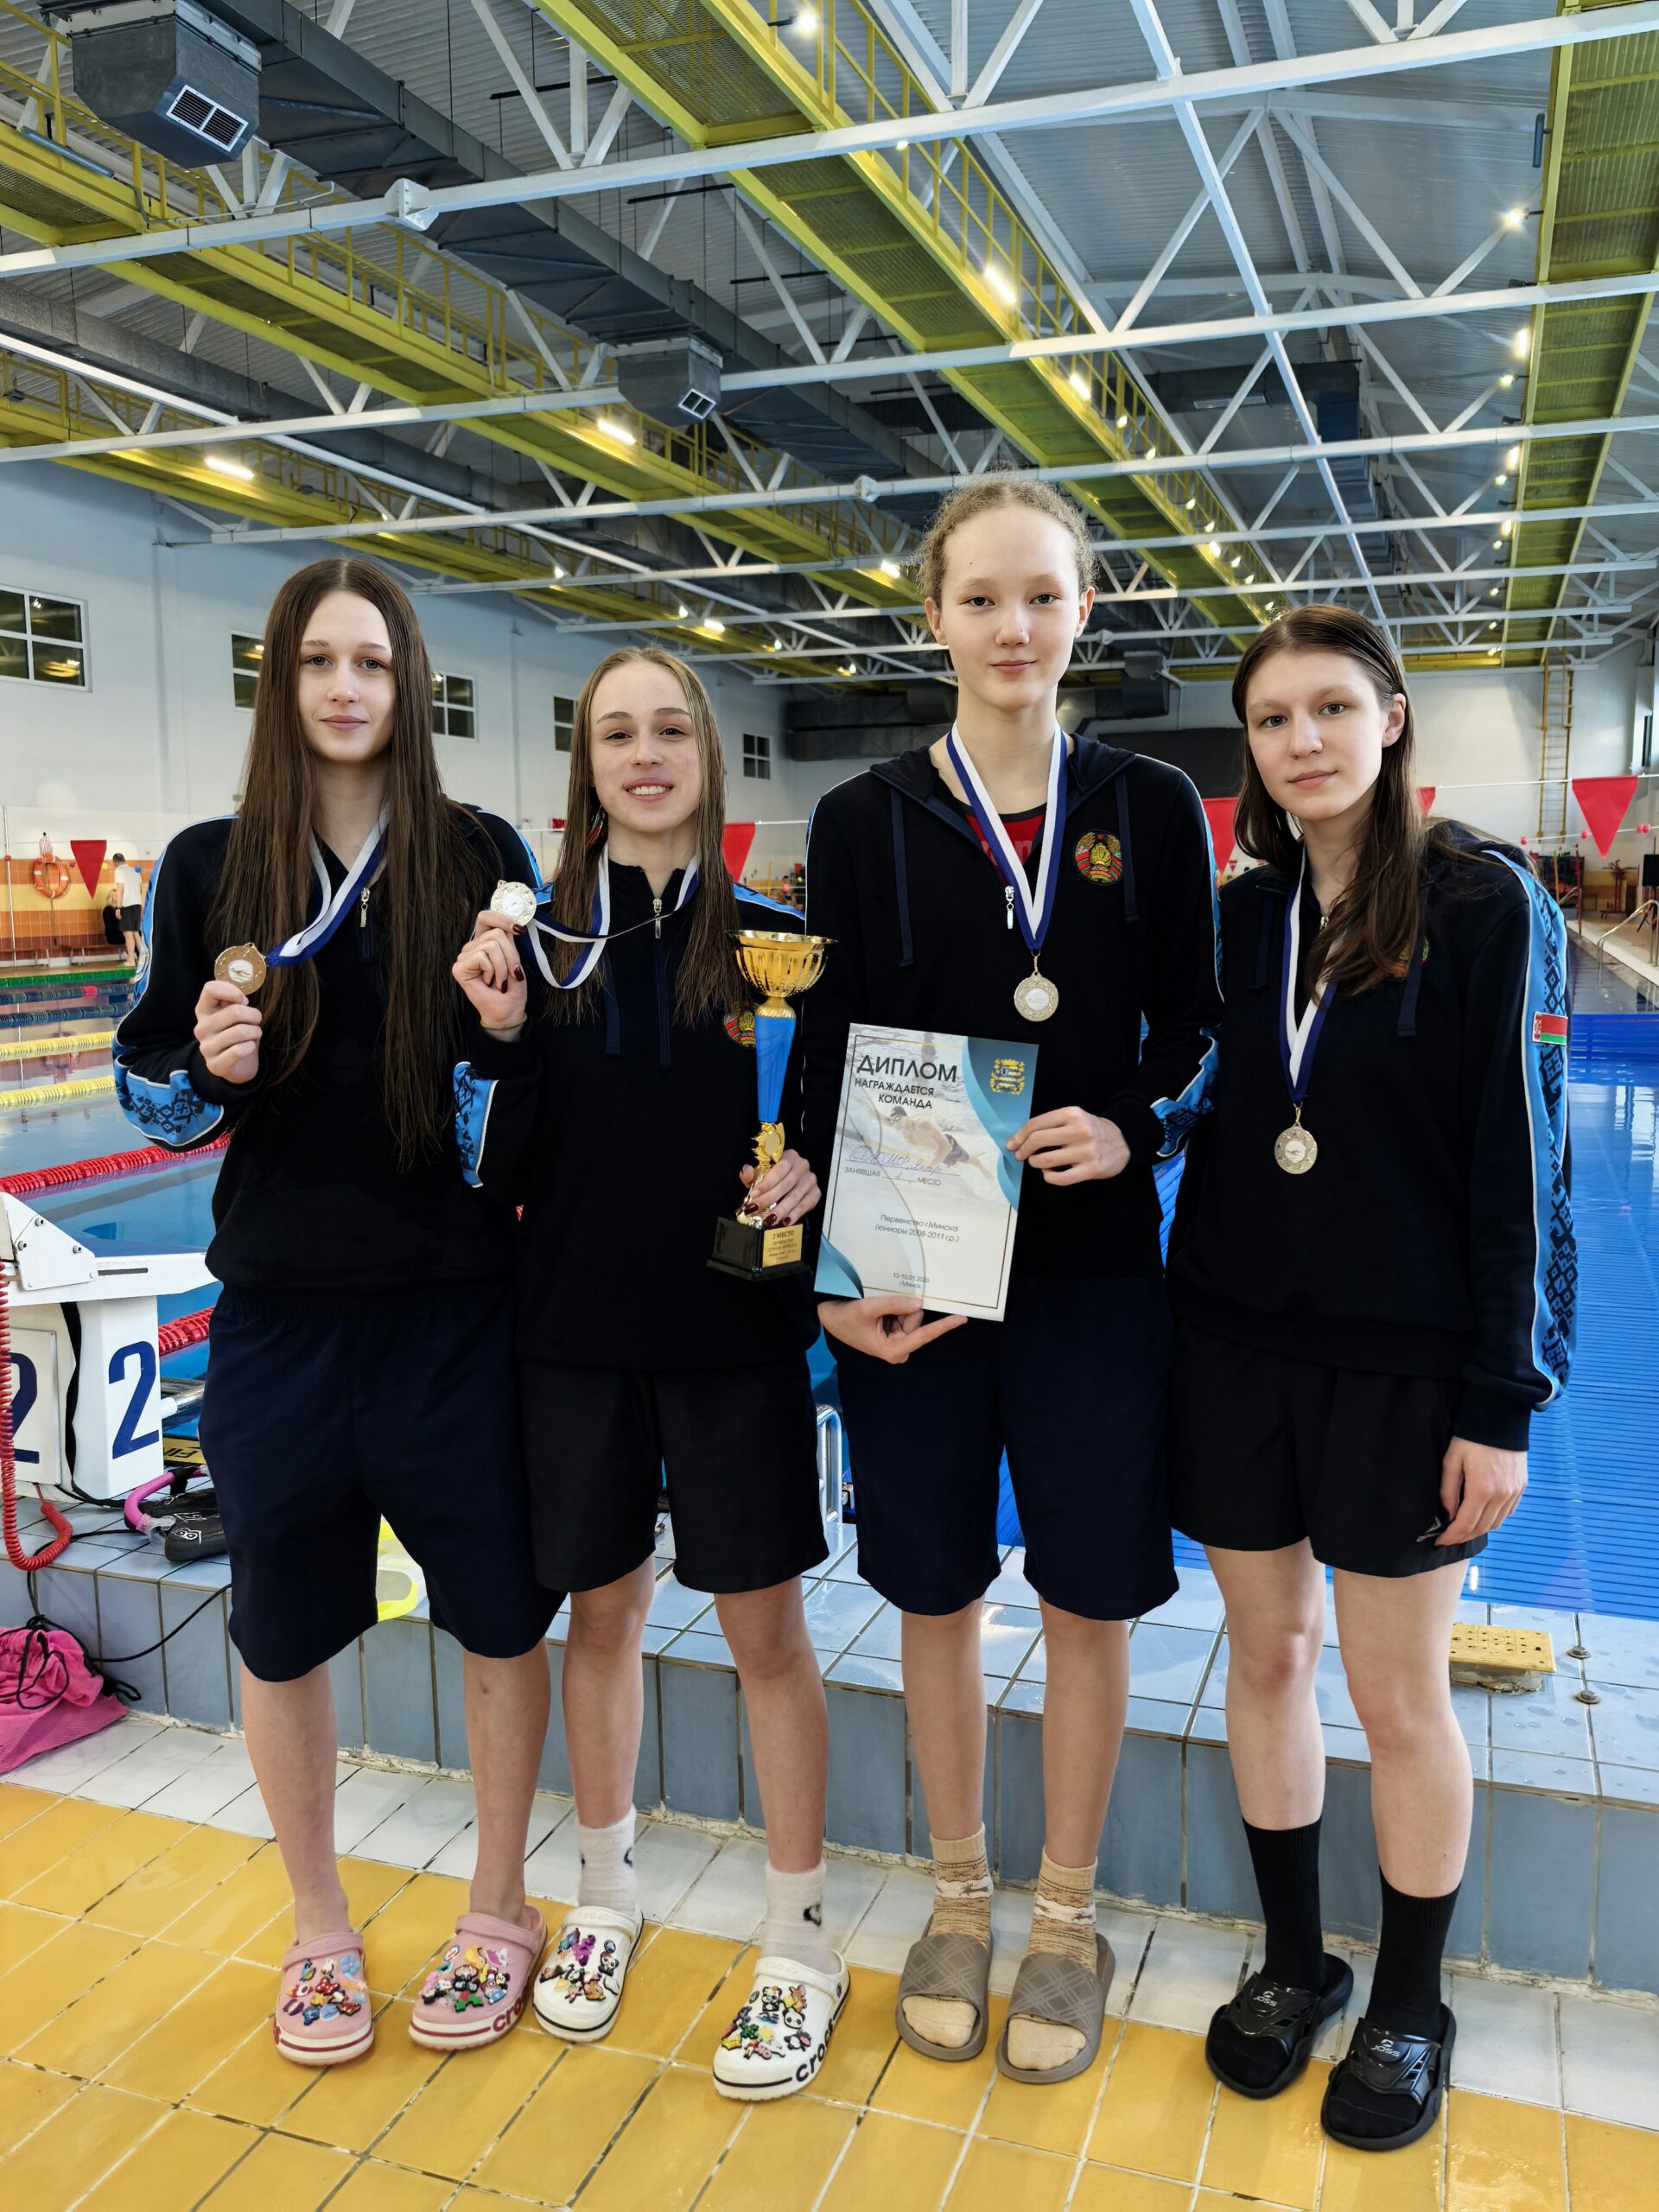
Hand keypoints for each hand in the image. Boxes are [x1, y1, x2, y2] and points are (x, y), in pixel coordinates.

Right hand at [194, 979, 260, 1084]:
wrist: (239, 1065)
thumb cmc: (238, 1033)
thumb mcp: (235, 1014)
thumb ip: (234, 1002)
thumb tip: (240, 1000)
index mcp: (203, 1011)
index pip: (210, 989)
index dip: (232, 991)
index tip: (243, 1001)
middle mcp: (201, 1028)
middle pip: (235, 1011)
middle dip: (254, 1015)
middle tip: (256, 1022)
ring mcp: (206, 1047)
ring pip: (241, 1031)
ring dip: (256, 1032)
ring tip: (254, 1035)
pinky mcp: (215, 1064)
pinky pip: (239, 1050)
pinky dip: (251, 1047)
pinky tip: (248, 1047)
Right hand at [453, 909, 526, 1033]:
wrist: (508, 1010)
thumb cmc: (512, 987)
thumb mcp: (515, 958)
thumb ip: (508, 939)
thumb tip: (511, 922)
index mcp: (484, 941)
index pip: (486, 916)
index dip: (502, 918)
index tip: (520, 930)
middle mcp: (472, 946)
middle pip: (495, 931)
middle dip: (511, 954)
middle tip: (513, 972)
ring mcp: (464, 956)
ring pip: (491, 944)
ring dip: (503, 966)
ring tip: (500, 980)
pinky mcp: (459, 968)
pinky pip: (482, 956)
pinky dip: (493, 970)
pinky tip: (489, 982)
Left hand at [741, 1147, 818, 1225]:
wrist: (792, 1179)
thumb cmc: (775, 1175)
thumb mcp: (761, 1171)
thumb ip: (751, 1173)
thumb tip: (746, 1172)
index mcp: (789, 1156)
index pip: (778, 1170)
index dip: (766, 1184)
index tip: (753, 1195)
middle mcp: (802, 1166)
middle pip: (785, 1185)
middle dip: (769, 1199)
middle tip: (756, 1210)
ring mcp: (810, 1179)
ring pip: (794, 1197)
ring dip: (781, 1210)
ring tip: (769, 1220)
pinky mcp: (816, 1192)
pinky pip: (805, 1205)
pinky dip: (795, 1214)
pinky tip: (785, 1221)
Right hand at [817, 1294, 967, 1364]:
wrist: (828, 1316)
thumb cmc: (845, 1317)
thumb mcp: (868, 1309)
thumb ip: (894, 1305)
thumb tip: (918, 1303)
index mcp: (893, 1350)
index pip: (923, 1335)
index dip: (943, 1326)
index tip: (962, 1319)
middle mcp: (898, 1348)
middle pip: (916, 1321)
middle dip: (903, 1310)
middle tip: (881, 1306)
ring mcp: (896, 1340)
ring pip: (910, 1316)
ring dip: (897, 1308)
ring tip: (876, 1309)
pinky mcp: (893, 1332)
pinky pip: (903, 1314)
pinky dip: (894, 1308)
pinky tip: (878, 1309)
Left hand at [1008, 1106, 1129, 1183]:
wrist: (1124, 1140)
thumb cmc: (1091, 1129)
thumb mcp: (1074, 1118)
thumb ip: (1051, 1124)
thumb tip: (1020, 1139)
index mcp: (1071, 1114)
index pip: (1035, 1125)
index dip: (1018, 1136)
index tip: (1012, 1144)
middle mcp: (1078, 1130)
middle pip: (1037, 1141)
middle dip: (1023, 1150)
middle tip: (1020, 1155)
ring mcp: (1085, 1151)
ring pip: (1045, 1161)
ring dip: (1035, 1163)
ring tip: (1038, 1163)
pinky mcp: (1091, 1169)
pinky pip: (1060, 1178)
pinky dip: (1048, 1177)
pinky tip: (1049, 1173)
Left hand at [1436, 1436, 1526, 1545]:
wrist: (1500, 1418)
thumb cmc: (1471, 1438)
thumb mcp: (1452, 1461)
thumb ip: (1448, 1490)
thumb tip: (1448, 1514)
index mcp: (1481, 1490)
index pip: (1465, 1524)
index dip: (1452, 1536)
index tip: (1440, 1542)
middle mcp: (1501, 1495)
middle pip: (1482, 1528)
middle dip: (1464, 1536)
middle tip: (1450, 1538)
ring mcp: (1514, 1492)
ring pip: (1497, 1523)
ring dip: (1480, 1530)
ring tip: (1465, 1530)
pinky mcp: (1521, 1487)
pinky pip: (1508, 1512)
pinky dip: (1495, 1519)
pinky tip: (1484, 1517)